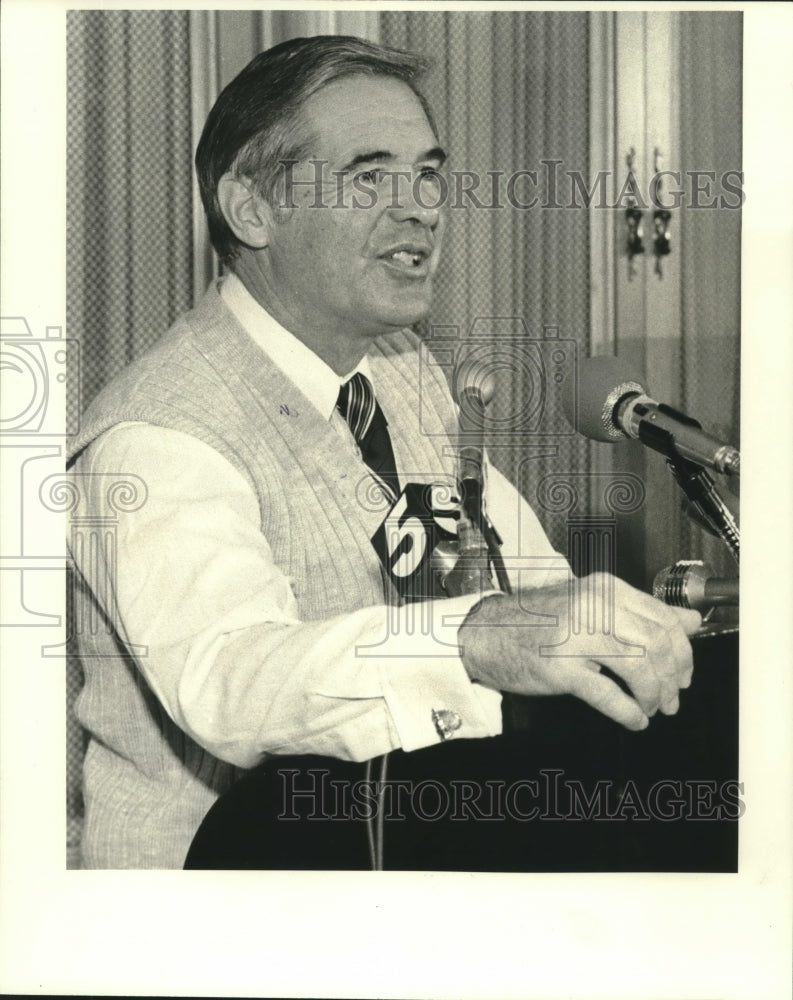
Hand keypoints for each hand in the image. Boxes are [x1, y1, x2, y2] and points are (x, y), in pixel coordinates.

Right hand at [458, 573, 700, 730]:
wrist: (485, 632)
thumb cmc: (537, 621)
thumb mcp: (592, 605)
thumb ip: (641, 612)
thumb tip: (690, 621)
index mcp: (605, 589)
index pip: (663, 618)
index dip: (683, 652)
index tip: (684, 672)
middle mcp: (593, 607)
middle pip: (658, 643)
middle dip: (673, 678)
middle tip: (672, 697)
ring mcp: (575, 637)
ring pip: (640, 668)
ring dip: (655, 695)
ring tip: (652, 708)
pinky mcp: (560, 668)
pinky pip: (609, 696)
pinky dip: (629, 712)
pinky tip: (634, 719)